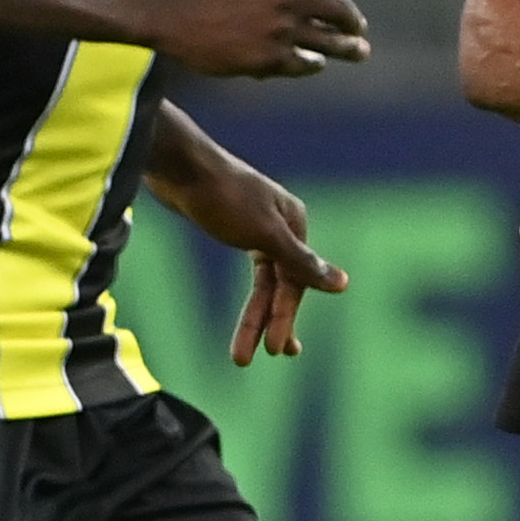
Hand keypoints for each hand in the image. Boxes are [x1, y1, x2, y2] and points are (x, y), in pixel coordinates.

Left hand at [147, 141, 343, 361]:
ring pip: (263, 282)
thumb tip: (343, 284)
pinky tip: (256, 310)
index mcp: (294, 223)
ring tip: (245, 353)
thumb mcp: (264, 233)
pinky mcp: (234, 228)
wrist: (177, 165)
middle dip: (270, 321)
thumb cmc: (222, 196)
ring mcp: (258, 228)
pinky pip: (252, 273)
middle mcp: (281, 226)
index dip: (284, 317)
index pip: (295, 281)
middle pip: (280, 284)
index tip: (275, 349)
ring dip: (256, 316)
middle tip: (267, 355)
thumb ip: (301, 262)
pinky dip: (254, 295)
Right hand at [160, 0, 428, 78]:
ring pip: (333, 45)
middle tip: (358, 30)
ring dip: (349, 49)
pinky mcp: (269, 60)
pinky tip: (312, 61)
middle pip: (346, 14)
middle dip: (356, 24)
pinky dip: (315, 64)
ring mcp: (281, 31)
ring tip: (358, 50)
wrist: (180, 12)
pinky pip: (308, 65)